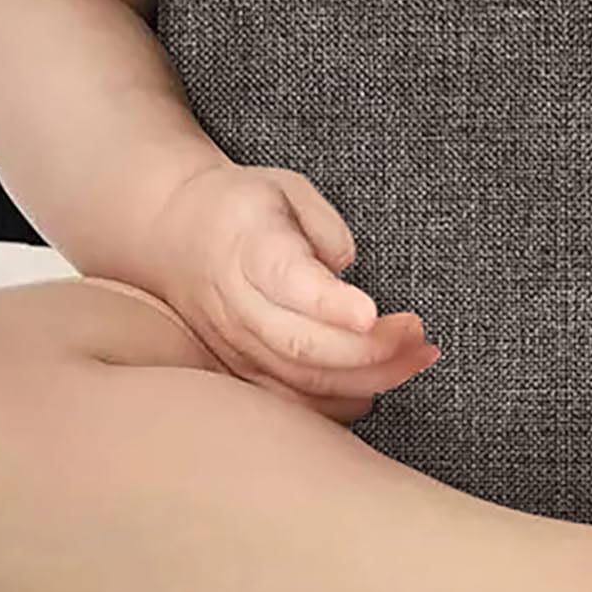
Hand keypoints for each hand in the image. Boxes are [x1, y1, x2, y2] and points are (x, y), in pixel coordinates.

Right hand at [150, 161, 439, 423]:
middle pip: (301, 344)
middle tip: (417, 335)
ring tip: (417, 357)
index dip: (331, 304)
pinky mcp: (240, 372)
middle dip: (369, 349)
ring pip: (300, 383)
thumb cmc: (242, 208)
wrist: (173, 237)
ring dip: (367, 379)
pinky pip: (291, 404)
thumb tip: (343, 265)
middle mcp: (237, 305)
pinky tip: (377, 383)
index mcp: (248, 247)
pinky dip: (338, 402)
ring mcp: (235, 347)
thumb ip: (320, 222)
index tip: (372, 313)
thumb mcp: (284, 187)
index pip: (289, 282)